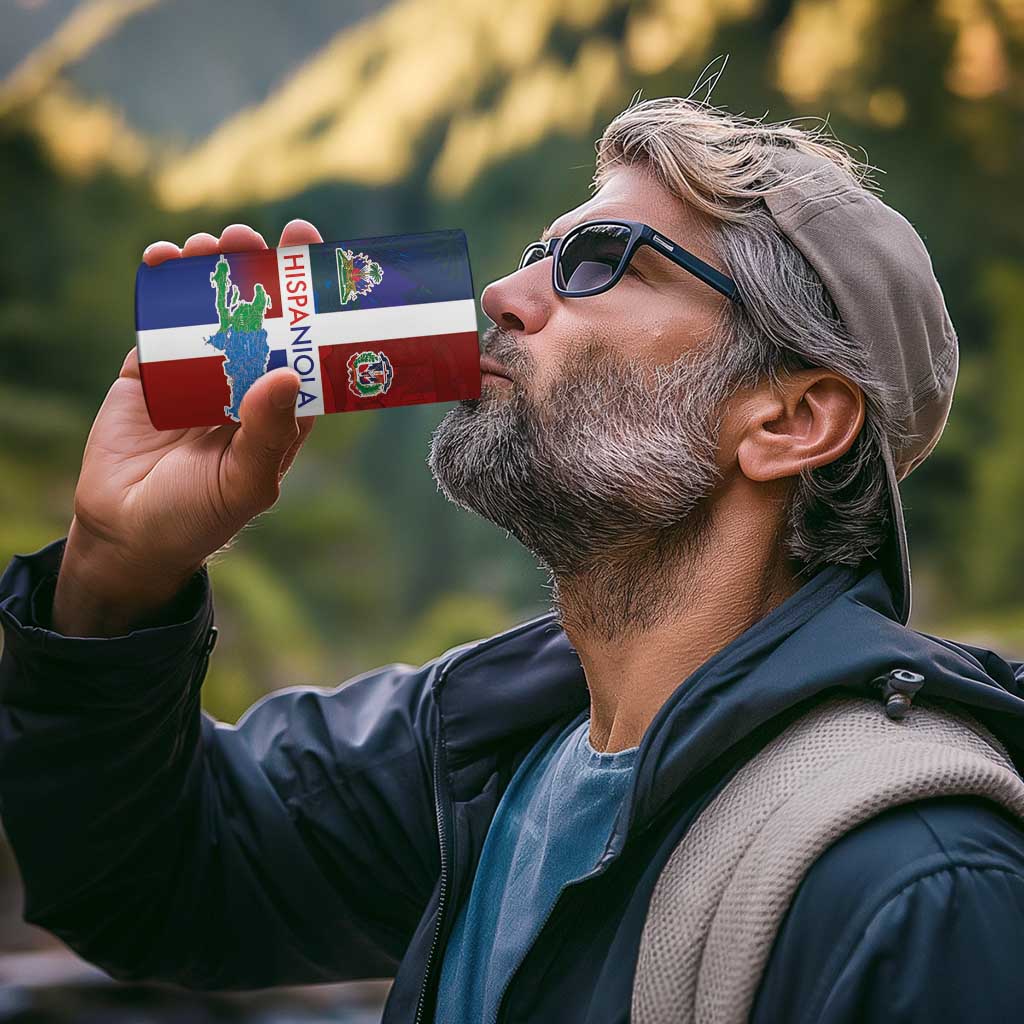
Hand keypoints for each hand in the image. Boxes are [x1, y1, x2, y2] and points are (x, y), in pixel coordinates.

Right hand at [52, 220, 323, 636]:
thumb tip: (287, 373)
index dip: (311, 302)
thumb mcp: (244, 483)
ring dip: (211, 270)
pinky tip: (163, 260)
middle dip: (258, 272)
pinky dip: (161, 287)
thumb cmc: (199, 517)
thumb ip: (268, 433)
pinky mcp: (152, 370)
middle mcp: (245, 383)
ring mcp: (198, 373)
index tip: (312, 254)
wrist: (127, 534)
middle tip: (253, 237)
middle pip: (260, 316)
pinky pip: (160, 321)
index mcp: (280, 408)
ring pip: (211, 309)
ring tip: (210, 244)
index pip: (305, 345)